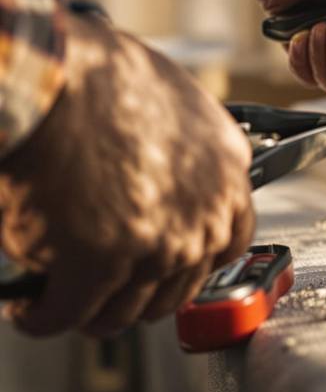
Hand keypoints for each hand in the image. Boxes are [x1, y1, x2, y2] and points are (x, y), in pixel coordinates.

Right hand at [0, 14, 253, 336]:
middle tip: (105, 290)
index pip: (230, 243)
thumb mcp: (177, 109)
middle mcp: (204, 213)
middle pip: (178, 287)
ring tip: (62, 301)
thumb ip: (186, 158)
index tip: (168, 268)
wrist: (57, 75)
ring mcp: (158, 242)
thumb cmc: (104, 76)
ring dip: (92, 314)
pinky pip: (69, 312)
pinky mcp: (100, 262)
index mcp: (228, 172)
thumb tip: (162, 186)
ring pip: (125, 310)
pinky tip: (29, 307)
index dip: (194, 263)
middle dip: (138, 295)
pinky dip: (44, 317)